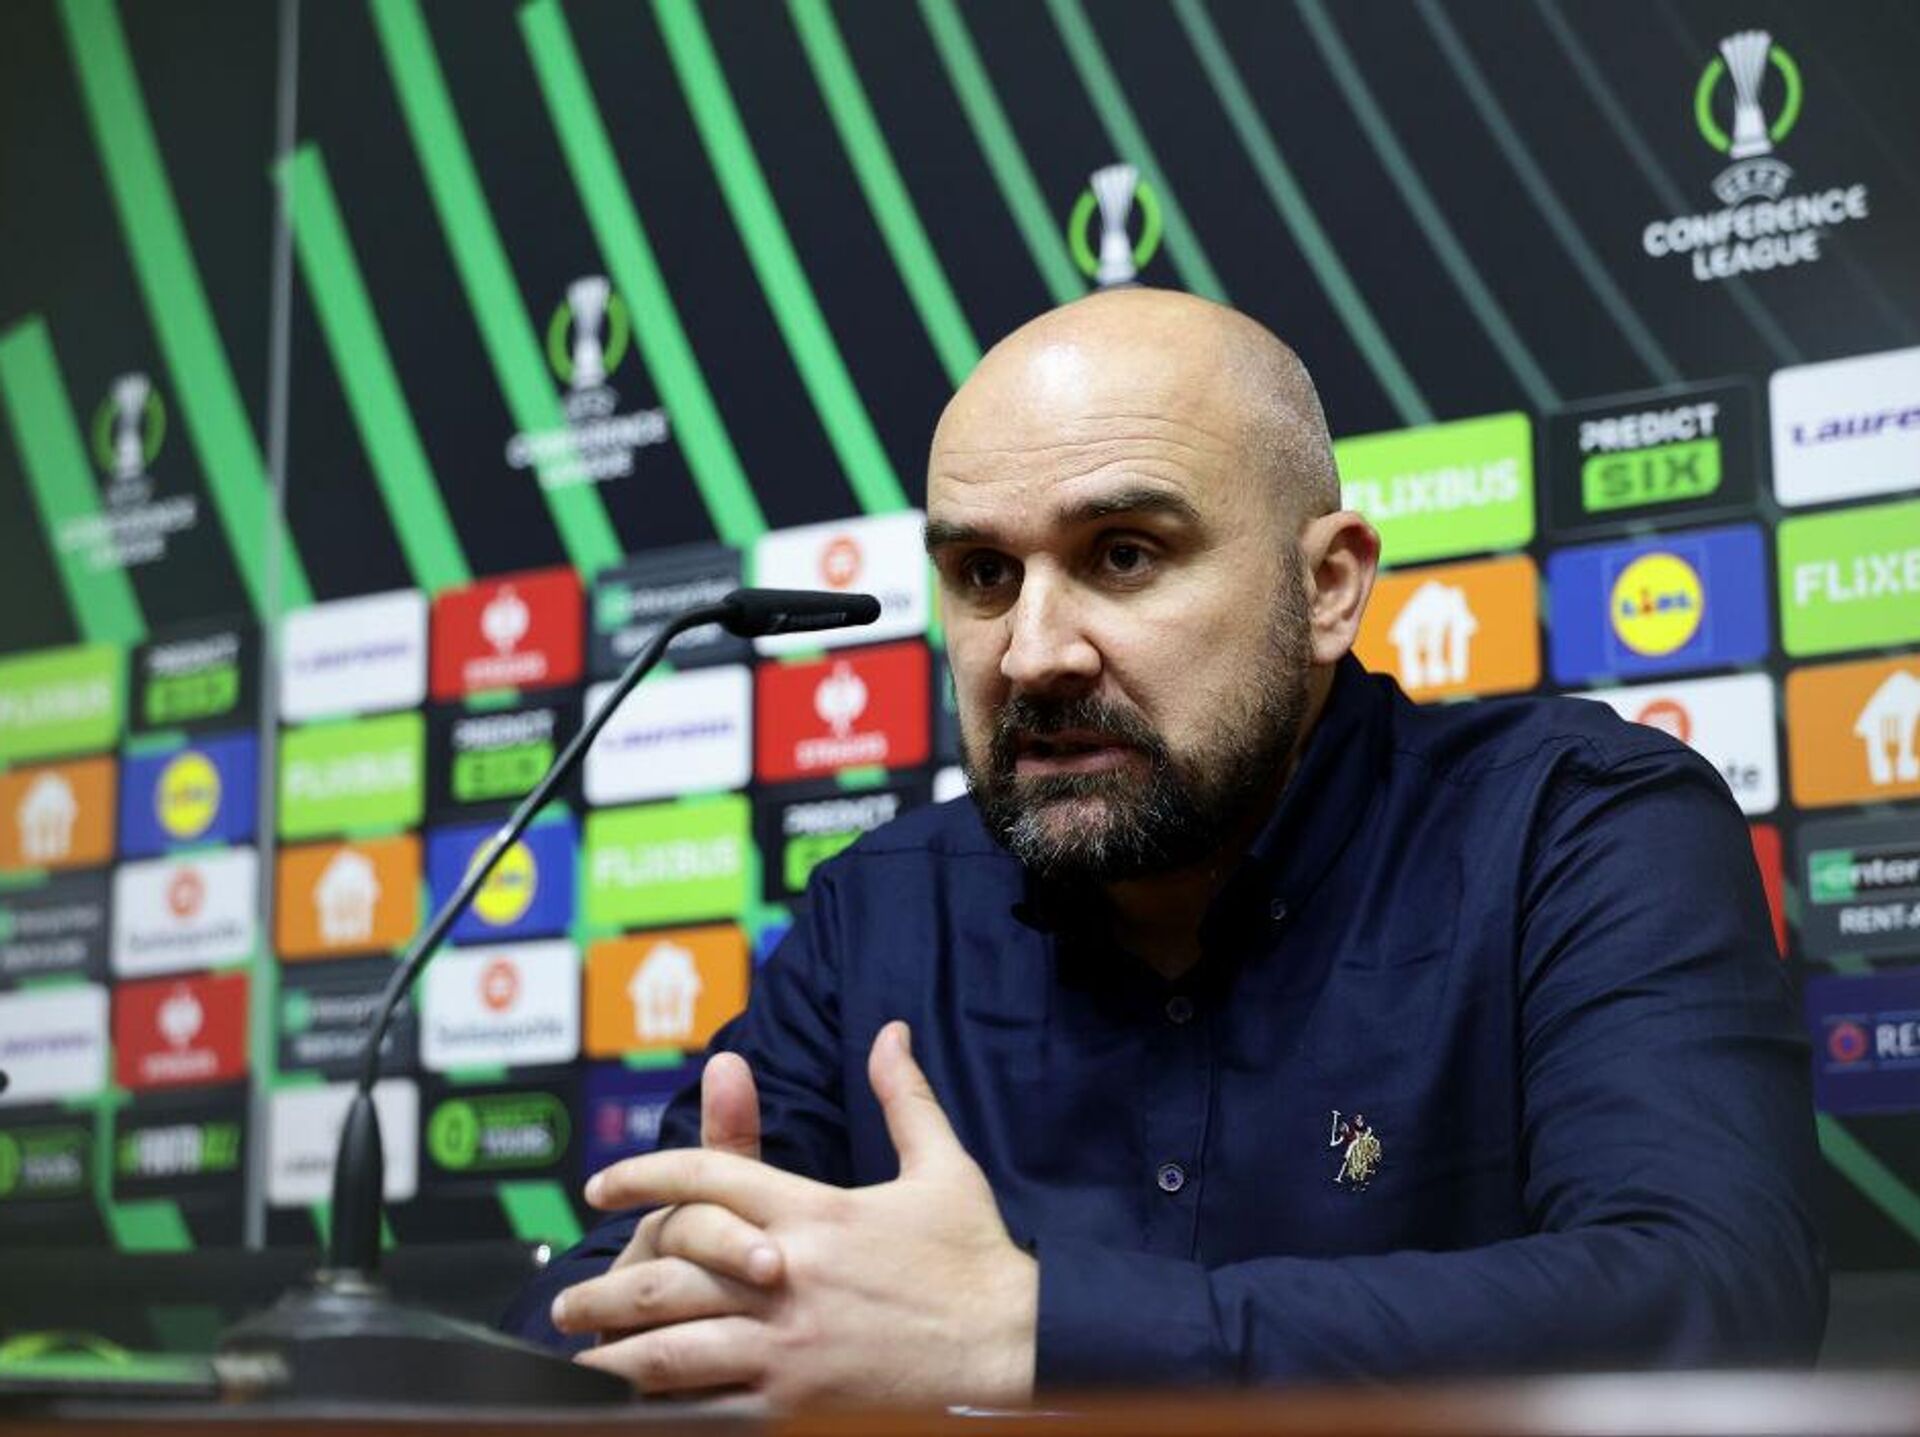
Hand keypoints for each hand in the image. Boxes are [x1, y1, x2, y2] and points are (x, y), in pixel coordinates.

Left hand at [575, 1022, 1038, 1406]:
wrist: (1015, 1346)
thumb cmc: (978, 1260)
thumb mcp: (944, 1168)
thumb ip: (905, 1097)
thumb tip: (890, 1032)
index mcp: (814, 1211)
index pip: (707, 1177)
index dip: (644, 1174)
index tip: (604, 1185)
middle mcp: (788, 1274)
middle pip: (671, 1270)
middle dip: (609, 1283)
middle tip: (567, 1297)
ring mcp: (788, 1345)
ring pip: (674, 1346)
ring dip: (616, 1350)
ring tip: (579, 1357)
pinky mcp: (797, 1401)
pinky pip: (710, 1405)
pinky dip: (666, 1404)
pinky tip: (637, 1404)